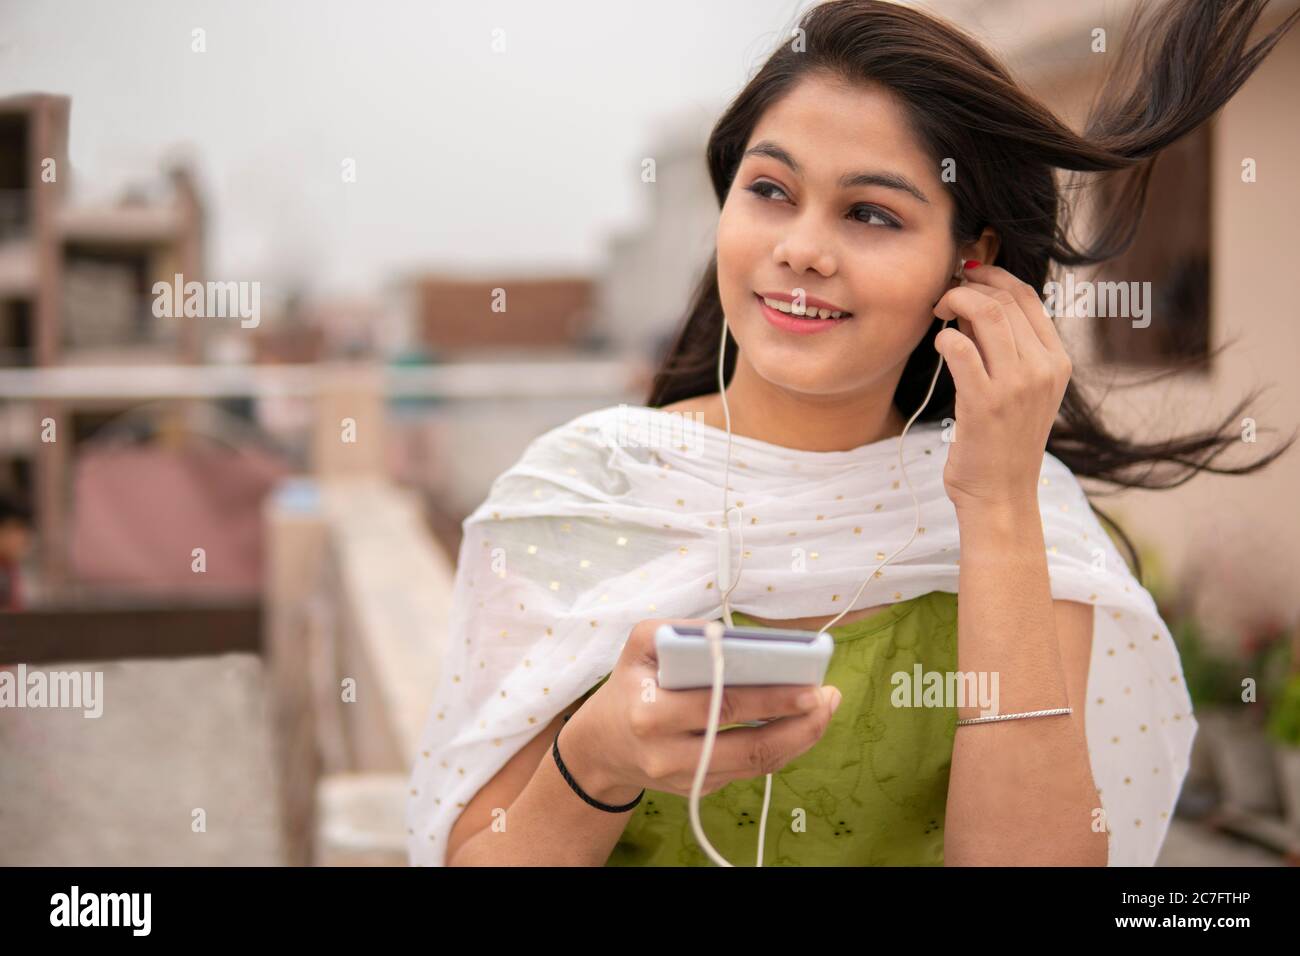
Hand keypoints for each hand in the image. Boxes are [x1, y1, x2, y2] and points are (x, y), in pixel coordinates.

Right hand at [565, 618, 840, 801]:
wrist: (602, 747)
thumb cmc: (628, 685)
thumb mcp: (638, 646)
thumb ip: (675, 629)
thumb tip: (730, 634)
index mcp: (652, 712)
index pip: (721, 705)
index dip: (771, 697)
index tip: (809, 685)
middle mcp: (668, 754)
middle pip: (749, 746)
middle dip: (798, 723)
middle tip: (828, 697)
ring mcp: (687, 779)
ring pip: (756, 765)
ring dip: (799, 739)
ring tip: (825, 710)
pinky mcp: (700, 790)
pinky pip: (750, 771)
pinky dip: (781, 748)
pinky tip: (802, 725)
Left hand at [932, 261, 1072, 513]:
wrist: (1001, 496)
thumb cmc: (1003, 442)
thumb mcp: (1023, 391)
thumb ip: (1009, 349)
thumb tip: (974, 302)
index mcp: (1058, 361)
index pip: (1027, 295)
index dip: (993, 275)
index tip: (966, 275)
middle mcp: (1044, 369)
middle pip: (1003, 298)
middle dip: (967, 287)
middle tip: (943, 298)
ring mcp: (1017, 385)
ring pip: (985, 314)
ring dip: (952, 303)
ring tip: (937, 313)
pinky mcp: (985, 402)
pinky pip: (960, 347)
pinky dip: (944, 338)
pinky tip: (939, 346)